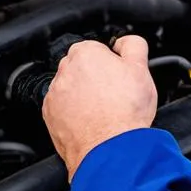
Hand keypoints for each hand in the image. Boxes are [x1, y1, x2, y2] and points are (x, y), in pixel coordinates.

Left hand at [42, 35, 156, 180]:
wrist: (110, 148)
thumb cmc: (125, 111)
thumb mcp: (141, 68)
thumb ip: (132, 45)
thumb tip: (124, 42)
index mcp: (86, 53)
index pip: (98, 48)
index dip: (112, 62)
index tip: (120, 76)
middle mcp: (65, 71)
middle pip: (82, 67)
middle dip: (96, 77)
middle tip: (115, 94)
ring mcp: (55, 94)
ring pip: (72, 88)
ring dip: (84, 95)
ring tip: (105, 111)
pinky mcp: (50, 116)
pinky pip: (62, 108)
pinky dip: (74, 112)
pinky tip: (92, 121)